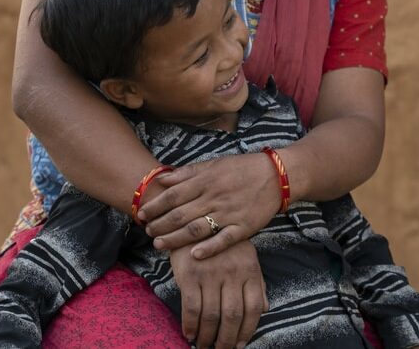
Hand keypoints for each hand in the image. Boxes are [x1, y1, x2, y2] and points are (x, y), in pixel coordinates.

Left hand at [139, 153, 279, 257]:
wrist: (277, 176)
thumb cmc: (243, 169)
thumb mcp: (214, 164)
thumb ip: (189, 172)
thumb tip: (164, 177)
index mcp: (206, 181)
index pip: (173, 195)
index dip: (155, 206)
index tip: (142, 214)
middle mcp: (214, 197)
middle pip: (180, 214)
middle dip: (160, 225)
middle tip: (146, 232)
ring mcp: (229, 213)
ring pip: (196, 229)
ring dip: (175, 239)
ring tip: (159, 245)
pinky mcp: (244, 227)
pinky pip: (224, 240)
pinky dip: (208, 248)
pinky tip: (193, 255)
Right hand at [170, 239, 266, 348]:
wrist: (196, 221)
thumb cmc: (224, 243)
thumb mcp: (247, 257)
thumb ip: (257, 282)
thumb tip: (265, 309)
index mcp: (249, 269)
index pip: (254, 307)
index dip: (249, 330)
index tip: (241, 345)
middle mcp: (232, 273)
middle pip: (233, 315)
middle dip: (227, 339)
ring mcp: (210, 273)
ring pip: (212, 315)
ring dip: (208, 336)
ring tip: (204, 345)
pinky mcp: (190, 274)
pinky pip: (192, 307)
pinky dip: (191, 325)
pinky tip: (190, 334)